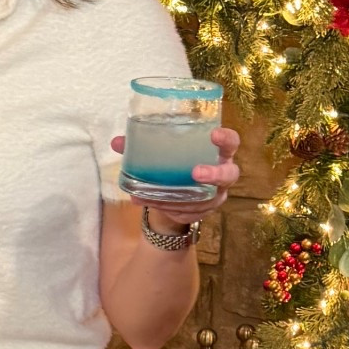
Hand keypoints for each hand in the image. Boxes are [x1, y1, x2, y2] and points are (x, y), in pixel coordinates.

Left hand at [110, 124, 240, 216]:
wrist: (175, 191)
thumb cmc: (174, 163)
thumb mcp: (161, 151)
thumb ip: (141, 145)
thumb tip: (117, 142)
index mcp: (215, 151)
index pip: (231, 142)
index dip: (226, 139)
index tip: (214, 134)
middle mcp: (221, 173)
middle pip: (229, 174)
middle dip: (214, 174)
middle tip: (195, 173)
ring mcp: (215, 195)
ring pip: (208, 199)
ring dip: (185, 198)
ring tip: (161, 196)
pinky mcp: (204, 211)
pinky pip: (191, 213)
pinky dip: (172, 209)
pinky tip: (155, 204)